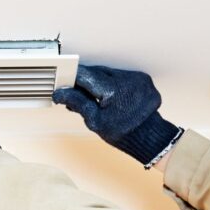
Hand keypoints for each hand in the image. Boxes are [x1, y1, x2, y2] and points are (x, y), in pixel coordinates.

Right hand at [52, 65, 179, 165]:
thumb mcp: (95, 121)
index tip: (65, 83)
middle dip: (85, 81)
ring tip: (97, 98)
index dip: (73, 79)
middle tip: (78, 93)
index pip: (85, 75)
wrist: (148, 137)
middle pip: (97, 72)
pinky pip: (121, 76)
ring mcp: (136, 78)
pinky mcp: (142, 79)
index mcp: (112, 90)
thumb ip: (77, 102)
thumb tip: (61, 93)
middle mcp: (126, 79)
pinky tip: (112, 95)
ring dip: (99, 82)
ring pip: (109, 73)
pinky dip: (113, 83)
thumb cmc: (124, 132)